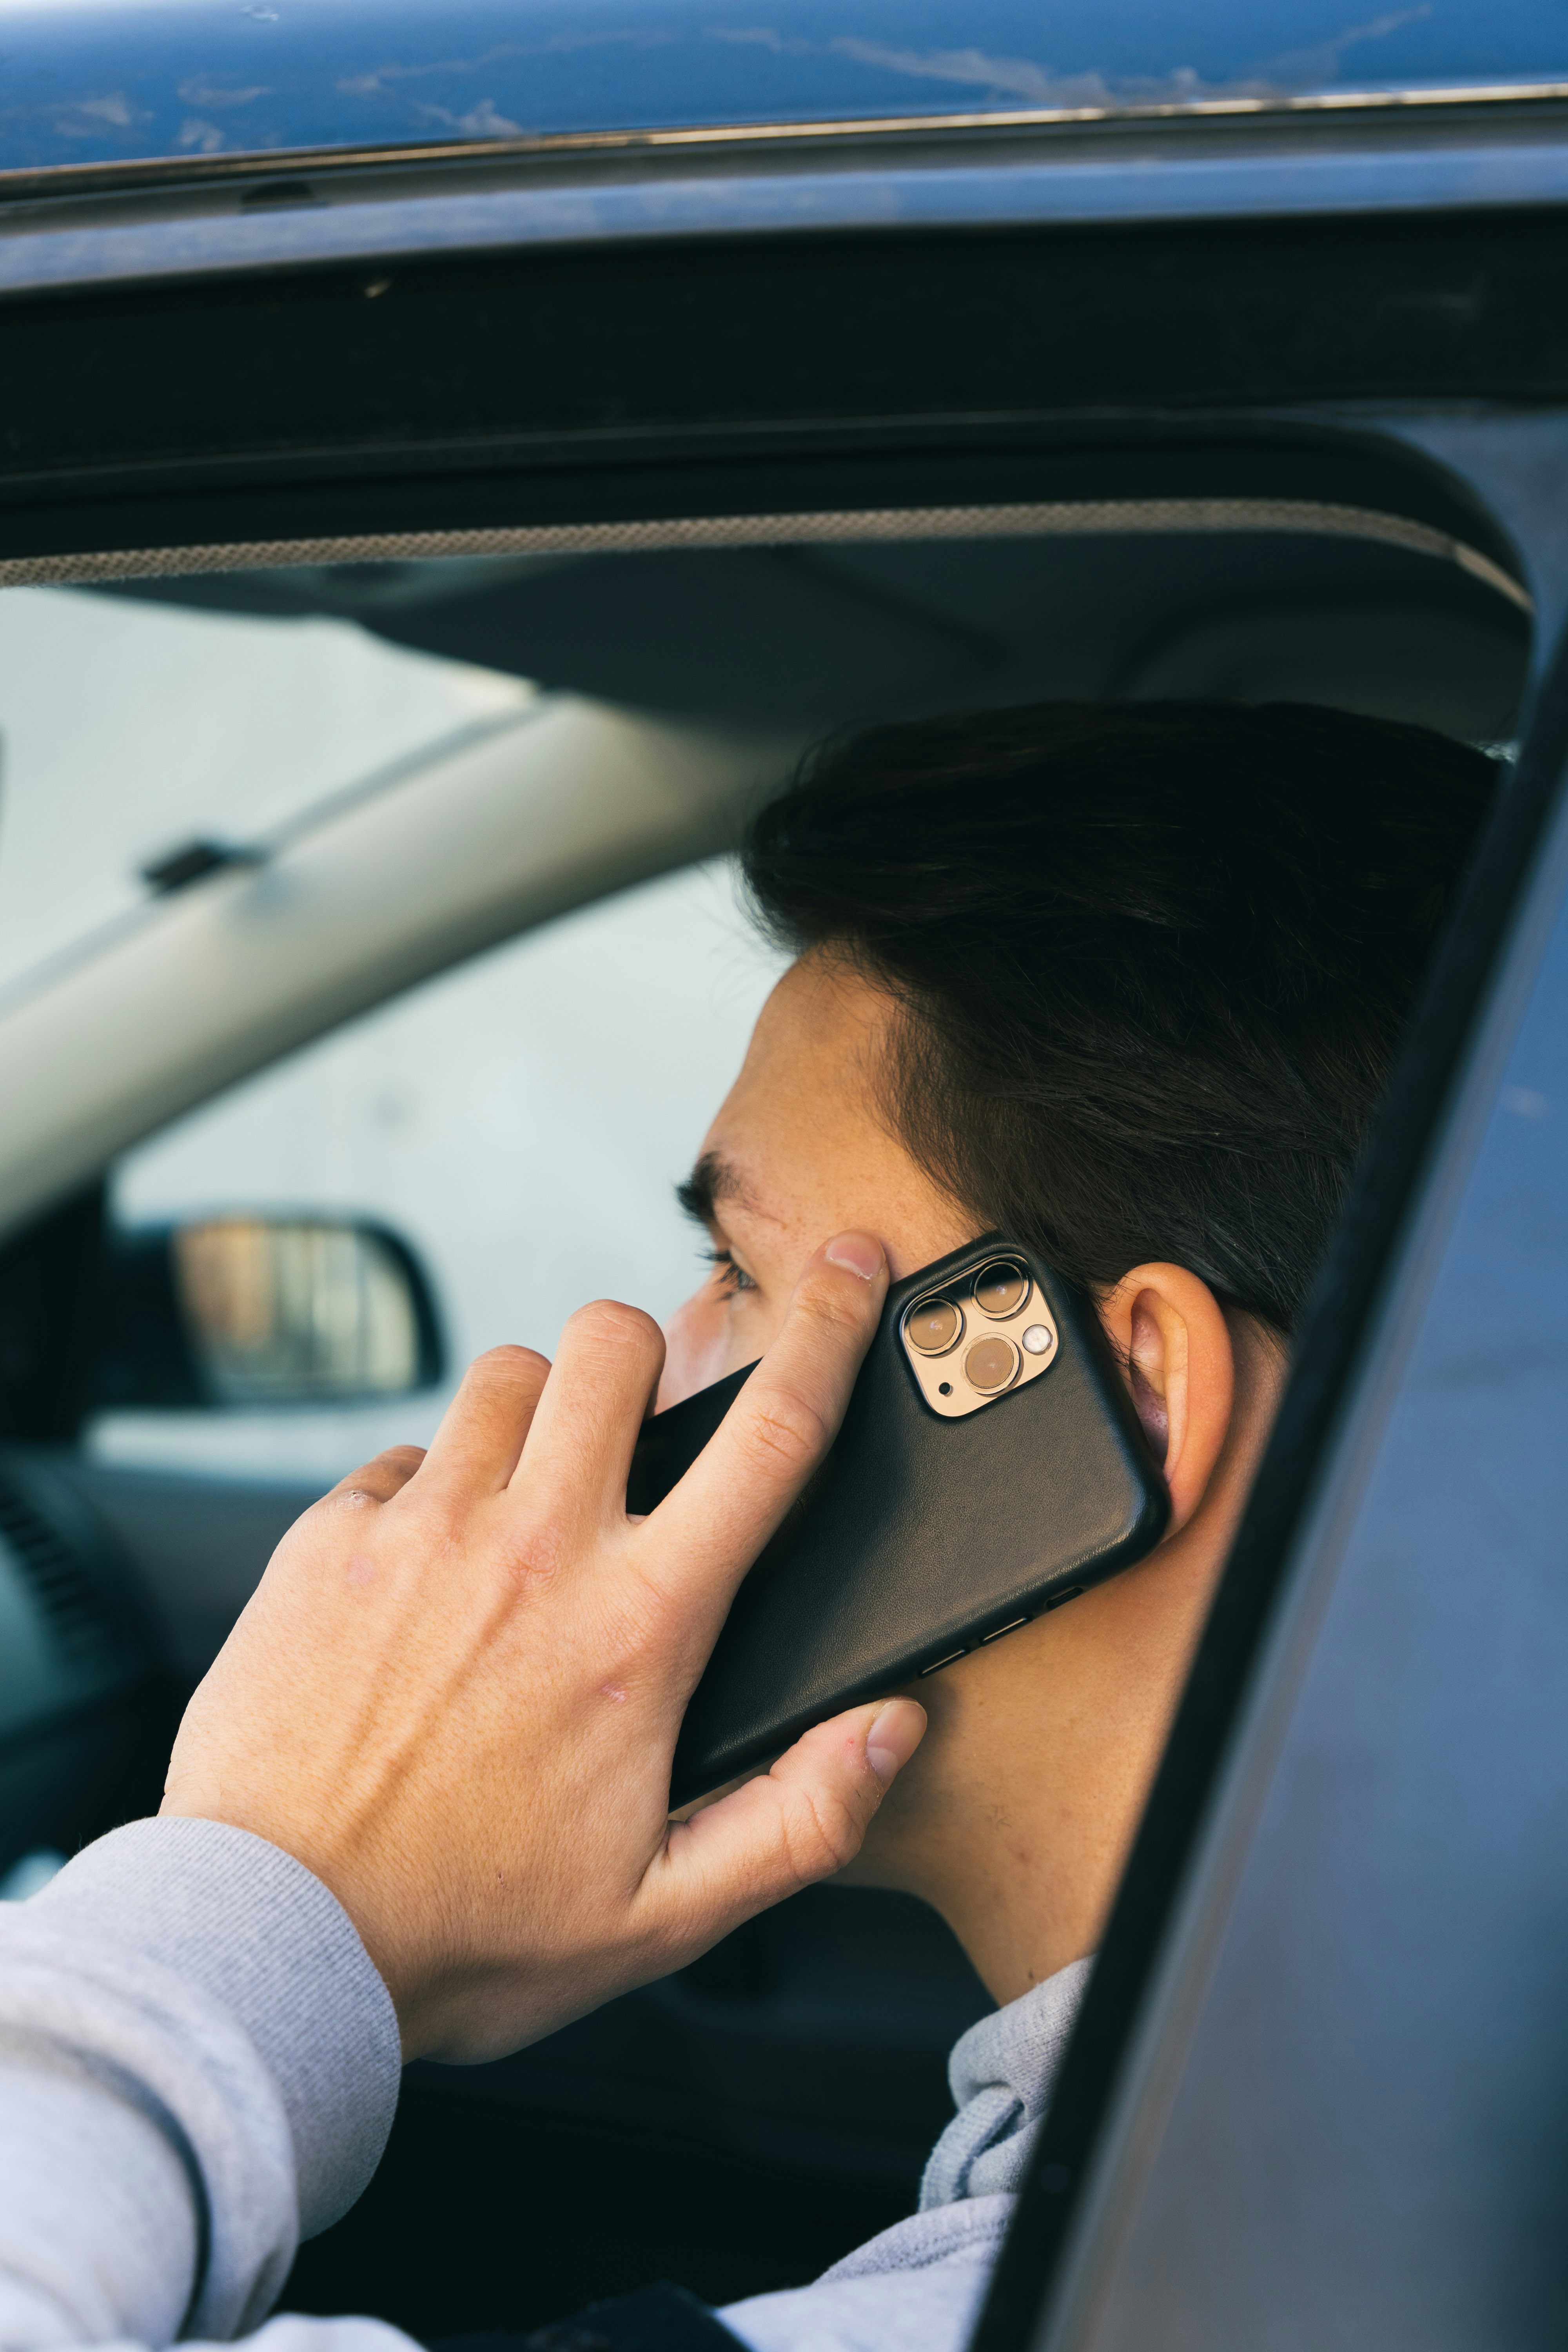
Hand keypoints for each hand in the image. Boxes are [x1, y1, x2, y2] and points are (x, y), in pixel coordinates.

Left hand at [161, 1235, 925, 2061]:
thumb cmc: (469, 1932)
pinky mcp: (329, 1540)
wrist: (276, 1944)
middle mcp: (536, 1552)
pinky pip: (403, 1452)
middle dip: (642, 1354)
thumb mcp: (665, 1915)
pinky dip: (428, 1486)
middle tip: (632, 1427)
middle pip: (615, 1345)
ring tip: (524, 1499)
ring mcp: (424, 1533)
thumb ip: (801, 1819)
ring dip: (533, 1413)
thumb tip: (890, 1728)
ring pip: (505, 1374)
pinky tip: (425, 1573)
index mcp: (638, 1629)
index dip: (832, 1331)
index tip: (856, 1266)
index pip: (771, 1436)